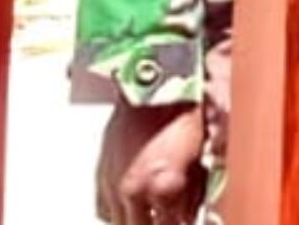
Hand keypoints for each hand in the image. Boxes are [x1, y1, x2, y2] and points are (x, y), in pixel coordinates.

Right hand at [96, 102, 204, 224]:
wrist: (151, 87)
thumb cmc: (180, 114)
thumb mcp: (199, 157)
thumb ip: (193, 192)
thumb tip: (189, 212)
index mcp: (162, 188)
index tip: (185, 221)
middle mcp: (133, 191)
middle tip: (170, 218)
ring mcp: (112, 184)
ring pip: (119, 223)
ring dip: (135, 222)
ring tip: (150, 216)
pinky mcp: (99, 175)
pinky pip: (104, 208)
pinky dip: (118, 212)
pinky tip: (131, 207)